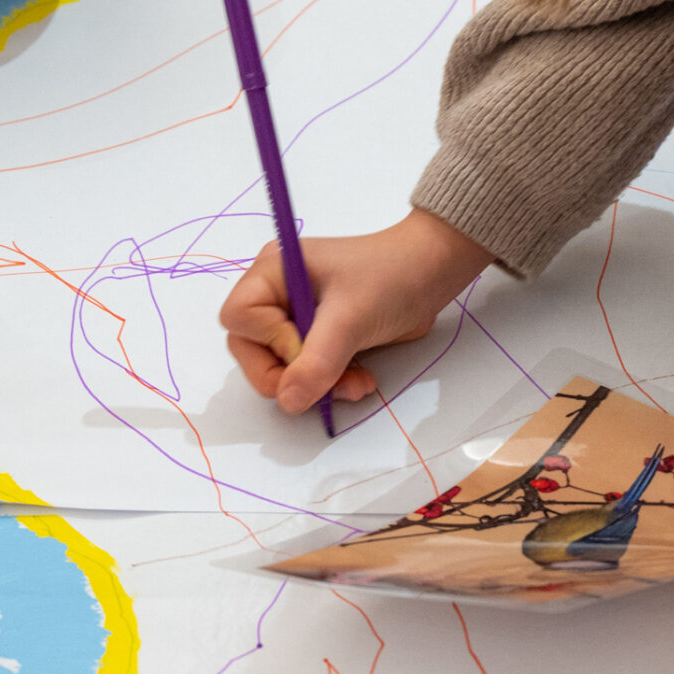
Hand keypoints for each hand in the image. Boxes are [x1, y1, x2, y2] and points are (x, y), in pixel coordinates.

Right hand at [220, 207, 491, 415]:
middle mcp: (277, 293)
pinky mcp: (318, 335)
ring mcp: (297, 316)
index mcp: (273, 272)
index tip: (308, 347)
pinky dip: (330, 383)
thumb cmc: (391, 277)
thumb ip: (316, 362)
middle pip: (253, 350)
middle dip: (292, 374)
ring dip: (317, 384)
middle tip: (328, 384)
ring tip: (356, 384)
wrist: (433, 274)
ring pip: (282, 368)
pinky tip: (361, 379)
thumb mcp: (350, 319)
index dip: (269, 343)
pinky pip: (307, 371)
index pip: (239, 319)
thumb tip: (288, 401)